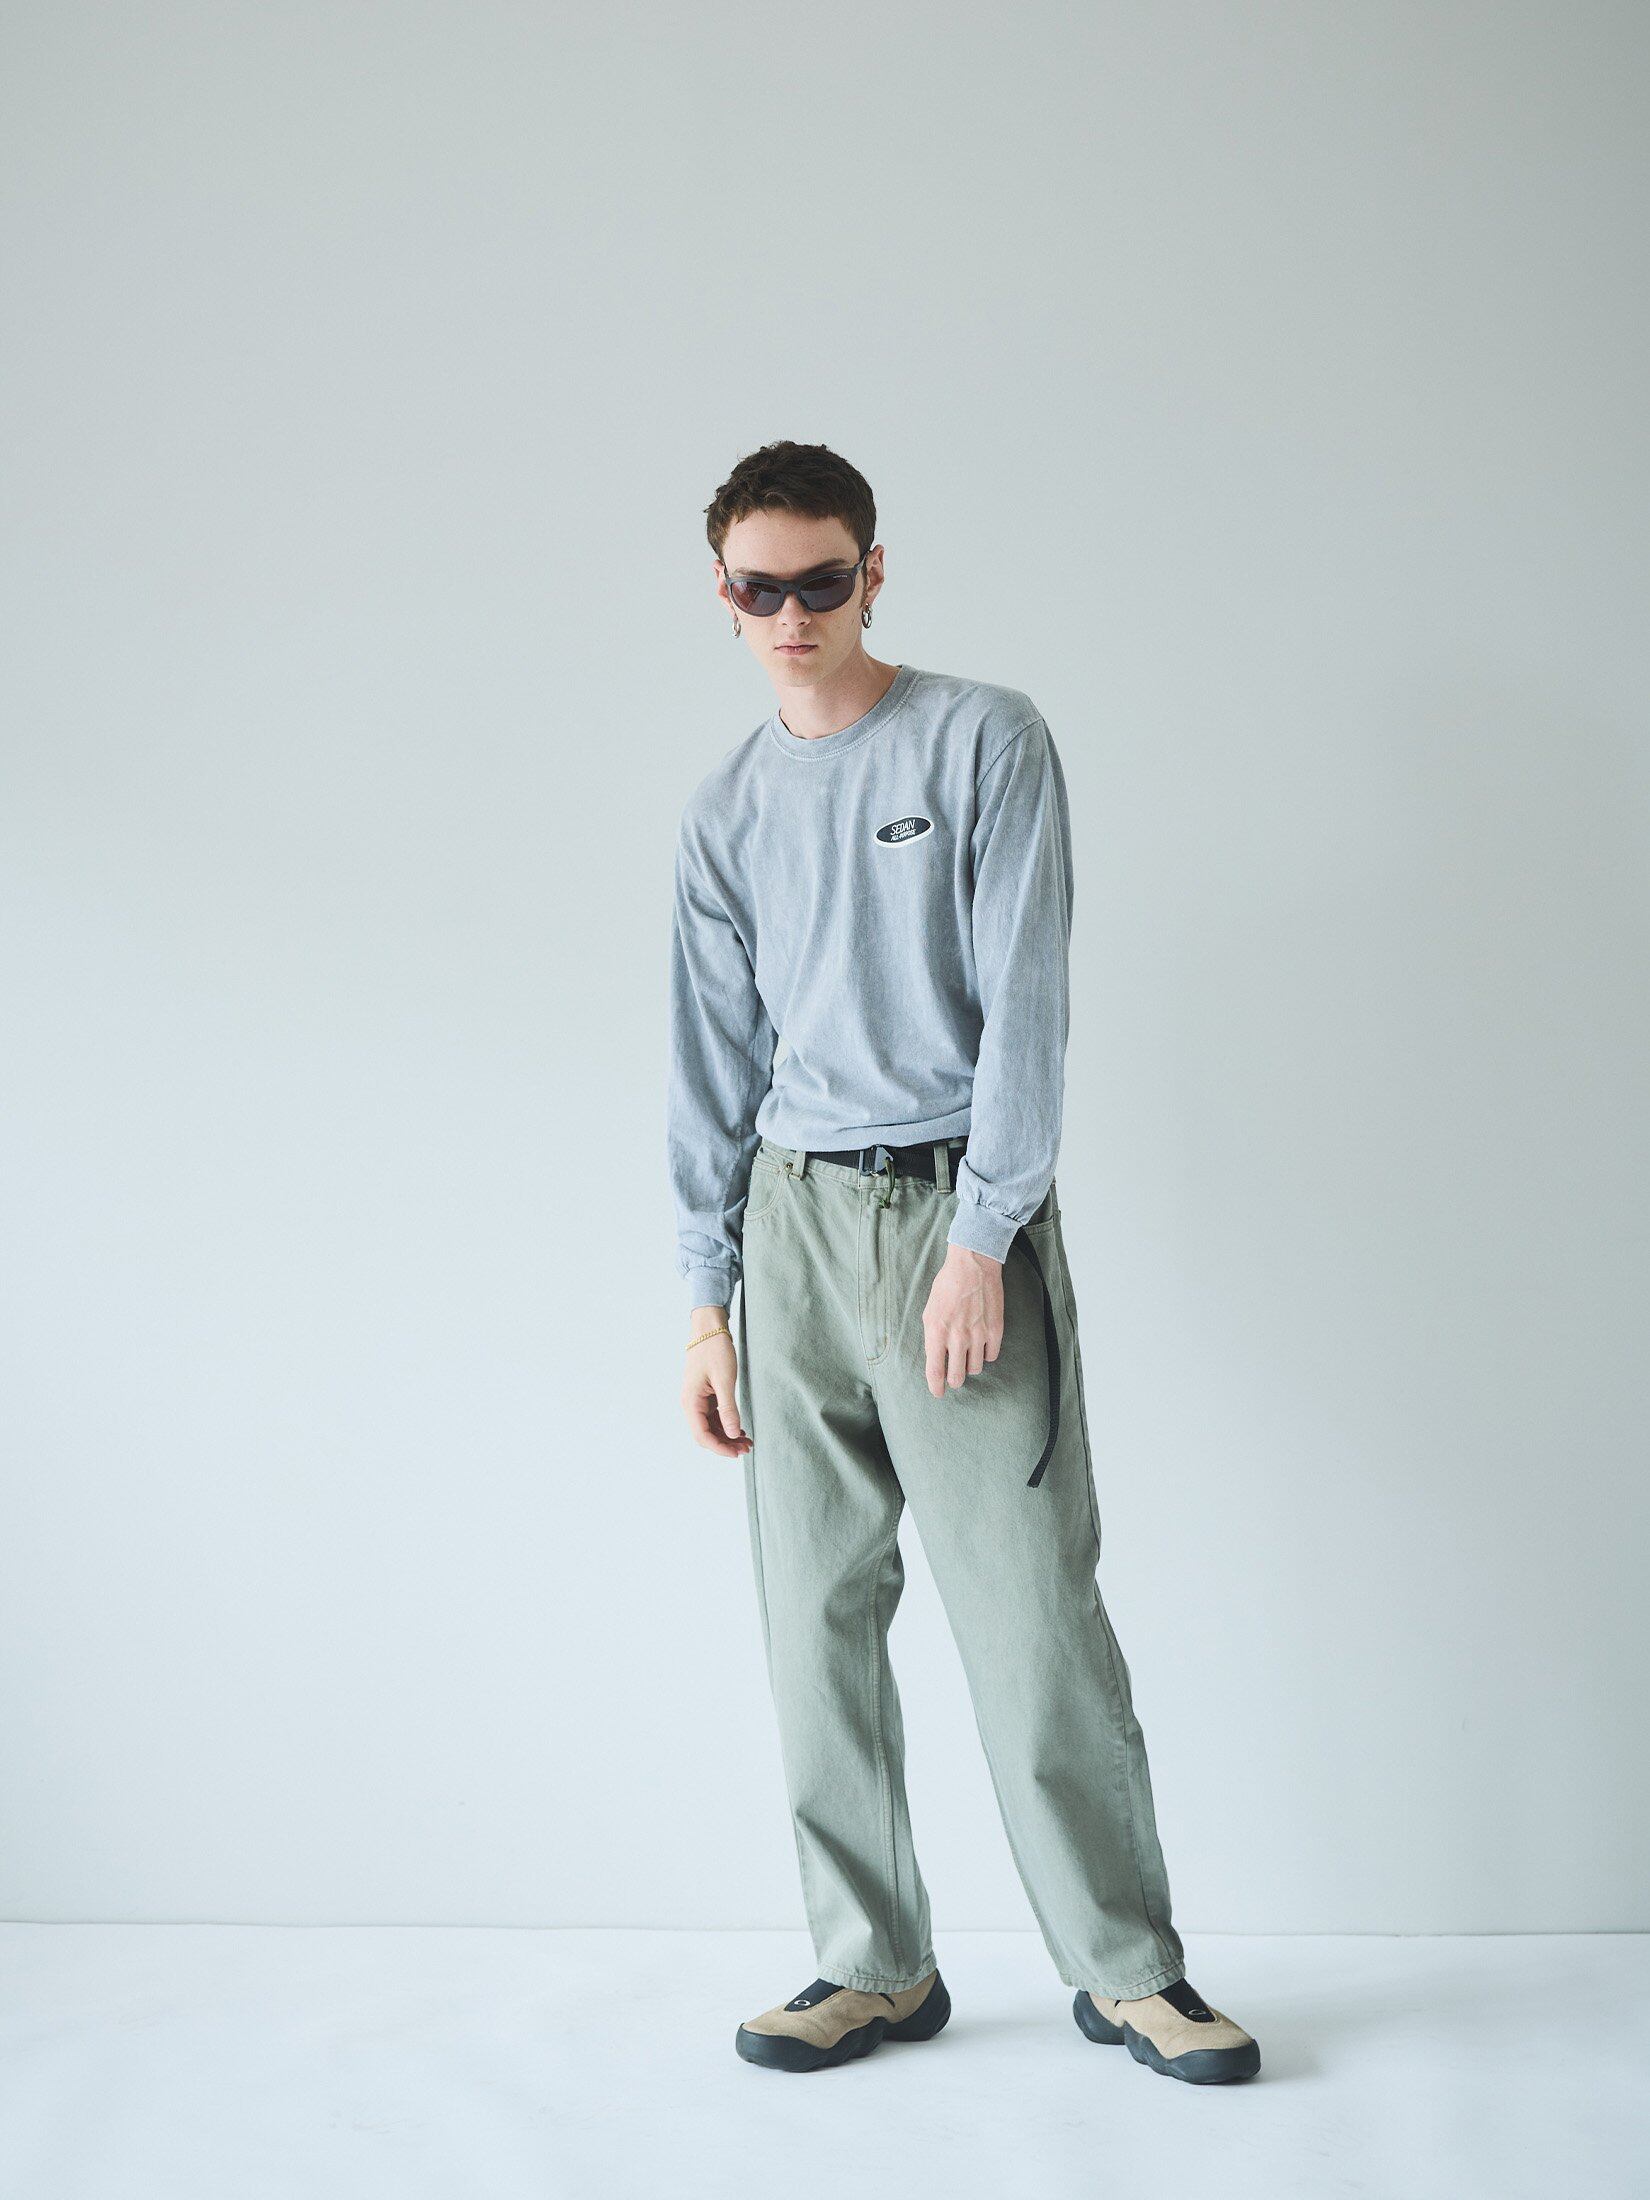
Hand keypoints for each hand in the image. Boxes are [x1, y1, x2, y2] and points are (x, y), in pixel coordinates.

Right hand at [681, 1307, 751, 1456]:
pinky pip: (713, 1416)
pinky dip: (726, 1424)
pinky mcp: (704, 1395)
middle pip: (705, 1434)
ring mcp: (697, 1400)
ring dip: (727, 1436)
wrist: (709, 1328)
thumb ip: (728, 1409)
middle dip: (725, 1444)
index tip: (737, 1452)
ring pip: (710, 1427)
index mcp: (690, 1402)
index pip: (702, 1435)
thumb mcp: (725, 1380)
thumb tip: (733, 1434)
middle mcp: (690, 1404)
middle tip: (747, 1448)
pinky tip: (740, 1428)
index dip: (719, 1447)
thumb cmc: (714, 1350)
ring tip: (747, 1441)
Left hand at [921, 1244, 1004, 1396]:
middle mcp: (957, 1336)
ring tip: (967, 1353)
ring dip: (969, 1365)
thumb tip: (935, 1360)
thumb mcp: (929, 1311)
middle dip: (953, 1381)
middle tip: (953, 1377)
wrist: (973, 1265)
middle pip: (956, 1376)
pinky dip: (985, 1355)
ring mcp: (978, 1334)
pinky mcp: (995, 1330)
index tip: (938, 1393)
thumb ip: (931, 1337)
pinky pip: (991, 1357)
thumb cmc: (947, 1286)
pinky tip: (981, 1345)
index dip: (936, 1387)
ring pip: (974, 1369)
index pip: (935, 1370)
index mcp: (936, 1331)